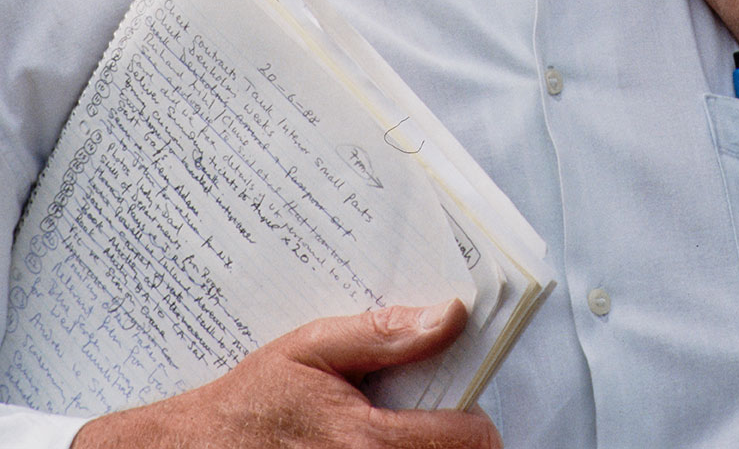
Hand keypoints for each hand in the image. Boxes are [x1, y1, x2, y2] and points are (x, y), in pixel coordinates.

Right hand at [72, 300, 501, 447]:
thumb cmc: (246, 406)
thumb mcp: (308, 348)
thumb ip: (382, 334)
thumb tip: (448, 316)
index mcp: (366, 441)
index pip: (469, 439)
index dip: (478, 420)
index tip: (467, 404)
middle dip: (454, 440)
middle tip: (431, 418)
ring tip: (399, 431)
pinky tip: (366, 446)